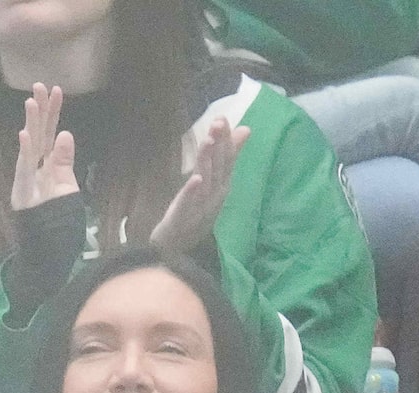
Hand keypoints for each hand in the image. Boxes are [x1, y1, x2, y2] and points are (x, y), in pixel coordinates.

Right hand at [12, 85, 79, 213]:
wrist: (46, 248)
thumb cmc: (56, 219)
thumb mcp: (65, 186)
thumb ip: (64, 161)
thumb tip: (66, 133)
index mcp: (46, 165)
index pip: (50, 133)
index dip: (53, 112)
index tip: (57, 90)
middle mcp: (35, 168)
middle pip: (38, 134)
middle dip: (39, 110)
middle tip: (39, 85)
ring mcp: (27, 180)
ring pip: (29, 147)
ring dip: (30, 124)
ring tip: (31, 102)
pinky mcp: (22, 193)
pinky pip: (24, 170)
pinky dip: (24, 152)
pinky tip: (25, 134)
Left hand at [150, 118, 249, 254]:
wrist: (174, 248)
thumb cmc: (195, 212)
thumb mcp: (212, 182)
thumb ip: (227, 156)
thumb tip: (245, 130)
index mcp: (220, 186)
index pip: (226, 160)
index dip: (226, 140)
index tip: (223, 119)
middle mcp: (214, 196)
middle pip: (218, 168)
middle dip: (219, 144)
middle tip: (219, 122)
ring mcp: (200, 208)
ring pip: (205, 182)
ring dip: (207, 161)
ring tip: (209, 141)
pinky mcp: (182, 219)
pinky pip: (188, 204)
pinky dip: (192, 191)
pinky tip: (196, 179)